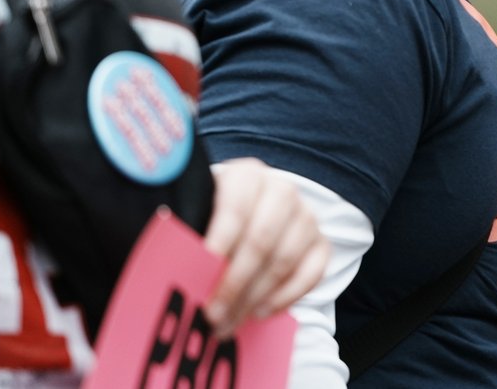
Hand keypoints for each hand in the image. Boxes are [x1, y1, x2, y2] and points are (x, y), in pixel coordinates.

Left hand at [201, 157, 330, 339]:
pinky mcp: (321, 243)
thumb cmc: (215, 216)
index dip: (219, 242)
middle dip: (235, 282)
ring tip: (230, 321)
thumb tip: (176, 265)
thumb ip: (190, 233)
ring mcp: (306, 217)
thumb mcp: (200, 212)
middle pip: (261, 239)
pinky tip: (261, 312)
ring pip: (284, 260)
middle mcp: (282, 191)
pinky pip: (311, 274)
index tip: (199, 273)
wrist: (251, 211)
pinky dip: (286, 297)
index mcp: (247, 176)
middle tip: (213, 314)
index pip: (236, 208)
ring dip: (255, 297)